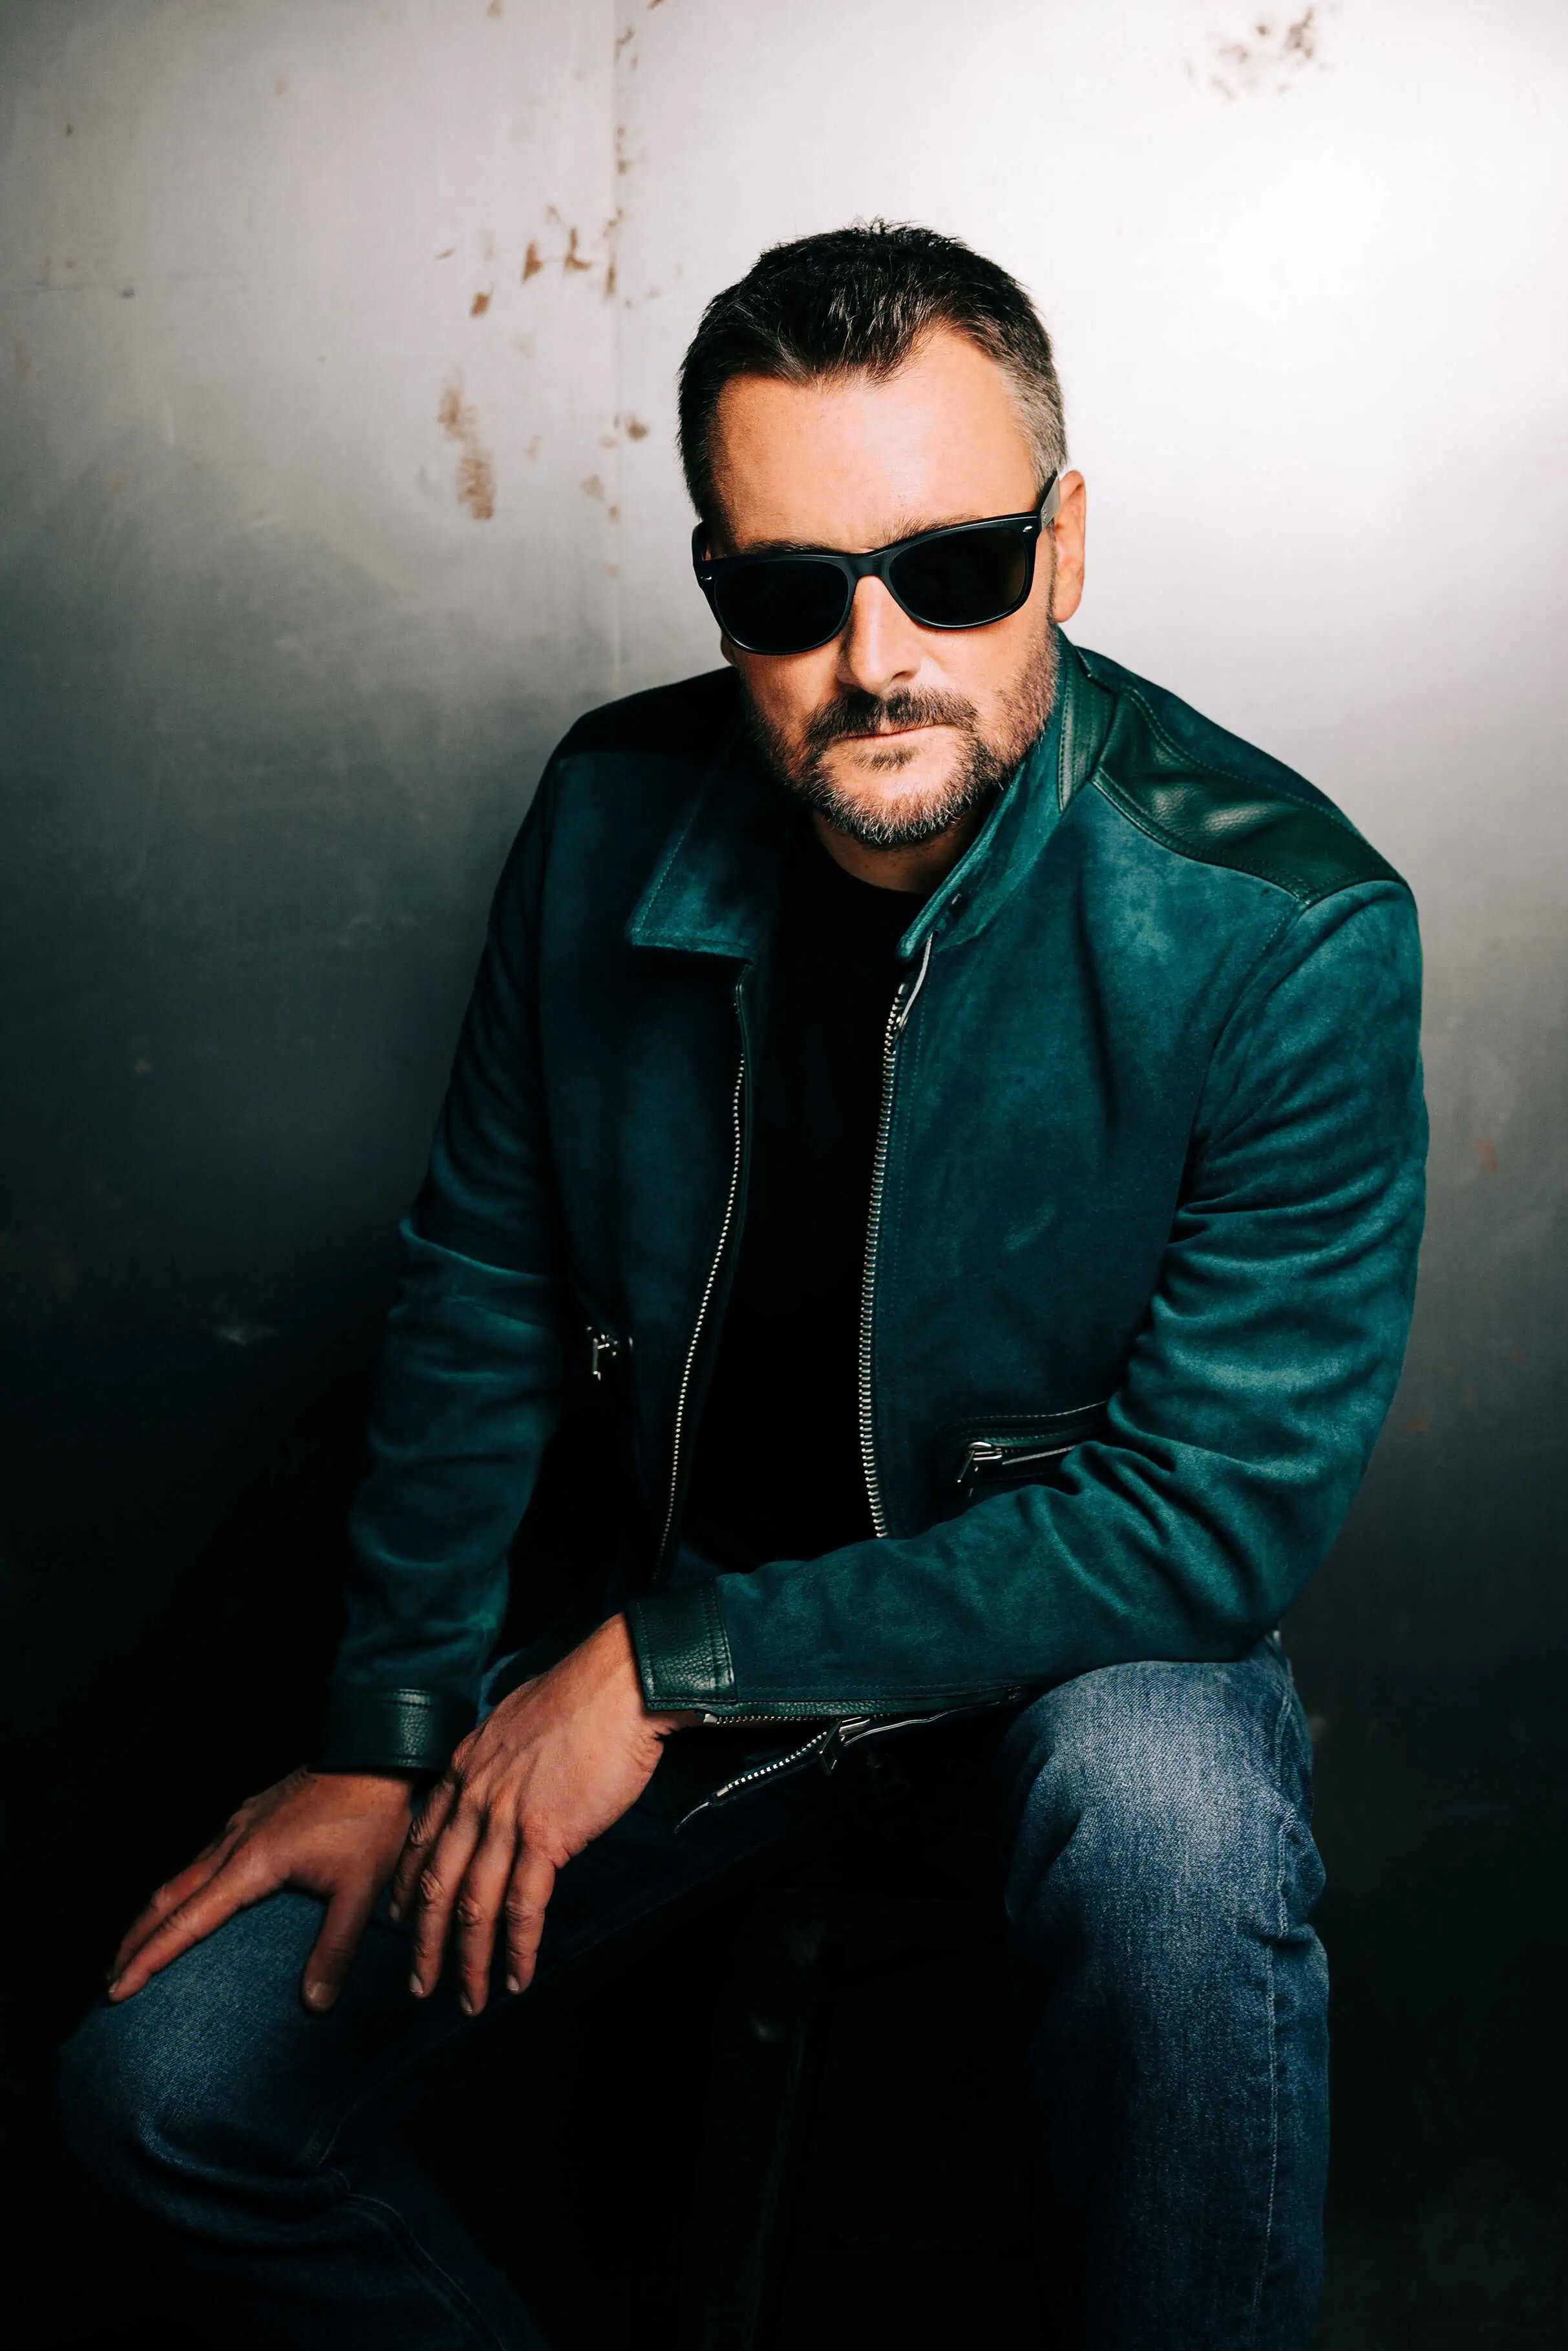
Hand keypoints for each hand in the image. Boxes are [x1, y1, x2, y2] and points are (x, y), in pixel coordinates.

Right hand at [107, 1767, 414, 2011]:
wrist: (378, 1751)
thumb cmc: (371, 1817)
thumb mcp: (361, 1887)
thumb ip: (337, 1947)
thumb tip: (315, 2003)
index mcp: (251, 1865)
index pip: (186, 1922)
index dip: (149, 1959)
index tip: (117, 1990)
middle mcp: (234, 1843)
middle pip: (168, 1897)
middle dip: (136, 1940)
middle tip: (112, 1978)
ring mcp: (241, 1823)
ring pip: (182, 1873)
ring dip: (156, 1912)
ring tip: (140, 1944)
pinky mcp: (253, 1813)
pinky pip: (204, 1855)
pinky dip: (184, 1886)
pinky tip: (192, 1894)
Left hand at [391, 1614, 688, 2012]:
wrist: (620, 1684)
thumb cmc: (583, 1697)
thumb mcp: (517, 1722)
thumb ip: (499, 1761)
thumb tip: (506, 1785)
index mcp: (466, 1767)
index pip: (421, 1838)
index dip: (408, 1887)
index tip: (402, 1921)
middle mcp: (475, 1796)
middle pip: (436, 1883)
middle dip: (425, 1943)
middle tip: (419, 1984)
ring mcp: (507, 1817)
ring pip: (474, 1905)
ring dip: (469, 1961)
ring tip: (470, 2000)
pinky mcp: (547, 1834)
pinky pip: (524, 1906)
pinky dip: (518, 1948)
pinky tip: (518, 1976)